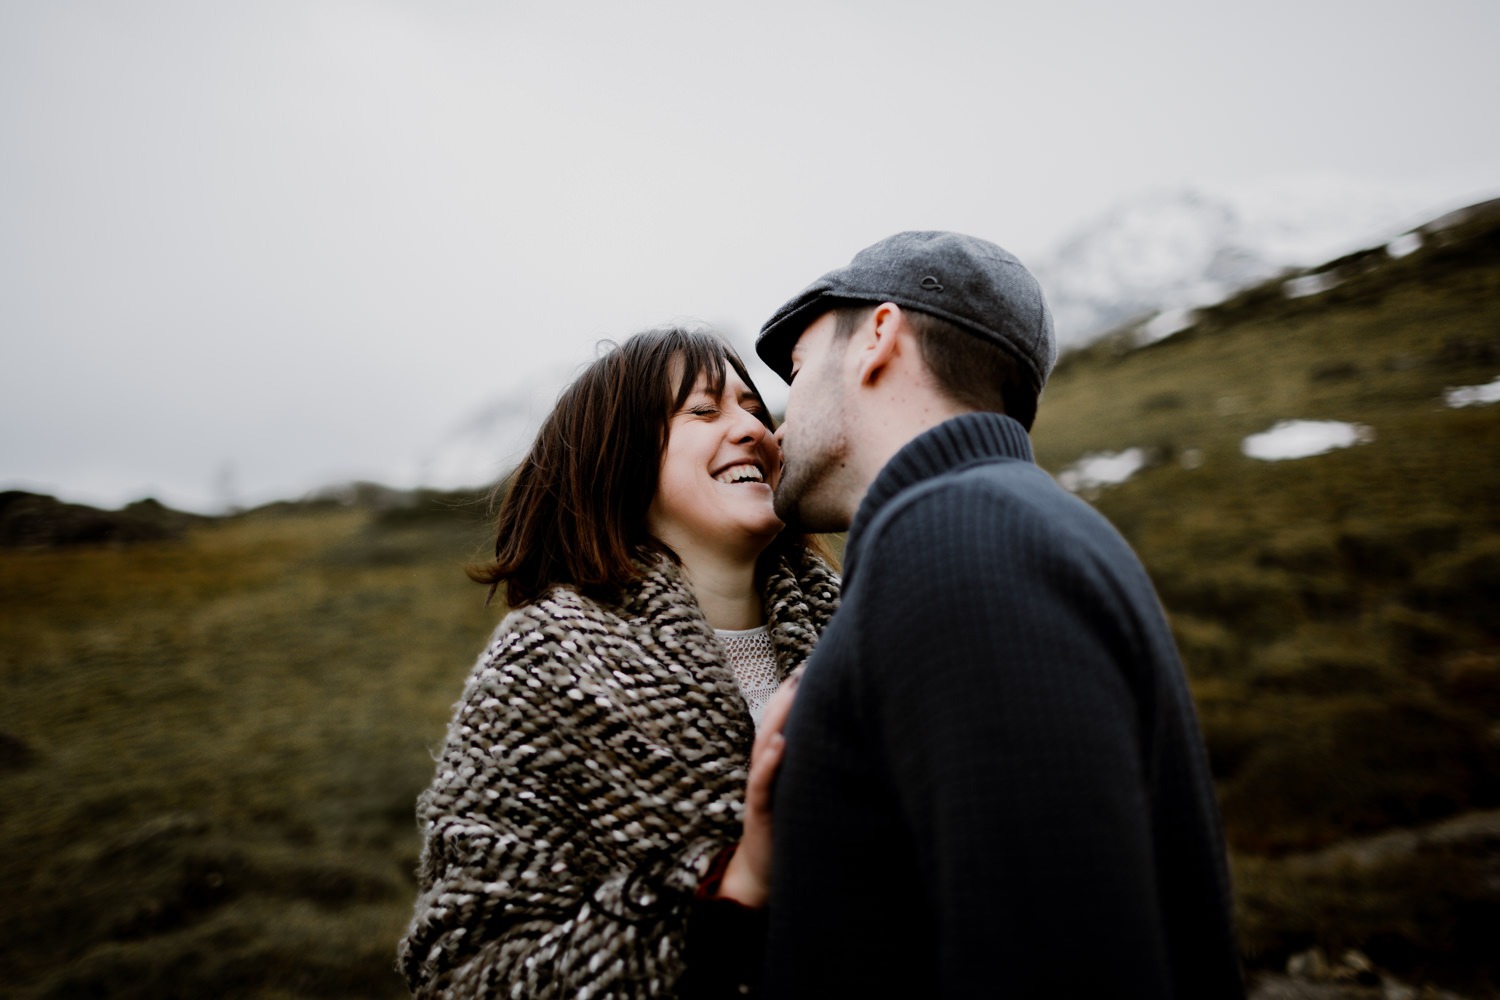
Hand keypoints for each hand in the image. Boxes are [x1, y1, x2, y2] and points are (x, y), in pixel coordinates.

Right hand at [716, 666, 803, 907]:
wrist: (762, 874)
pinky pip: (762, 782)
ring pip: (765, 745)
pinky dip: (769, 761)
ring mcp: (760, 788)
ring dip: (778, 718)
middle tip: (805, 666)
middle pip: (773, 724)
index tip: (813, 664)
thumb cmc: (789, 830)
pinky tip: (780, 744)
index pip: (784, 721)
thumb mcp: (805, 794)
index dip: (795, 694)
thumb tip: (850, 745)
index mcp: (777, 763)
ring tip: (792, 691)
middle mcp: (766, 769)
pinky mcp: (759, 811)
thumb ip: (815, 769)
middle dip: (788, 695)